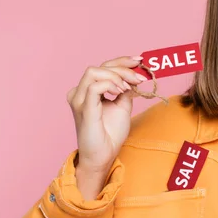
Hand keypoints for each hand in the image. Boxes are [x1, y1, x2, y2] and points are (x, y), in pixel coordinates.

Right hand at [66, 56, 146, 186]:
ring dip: (116, 76)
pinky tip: (120, 92)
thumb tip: (134, 77)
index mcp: (87, 90)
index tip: (139, 61)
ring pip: (94, 72)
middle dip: (123, 69)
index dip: (122, 61)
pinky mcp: (83, 108)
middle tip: (139, 79)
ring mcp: (79, 99)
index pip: (103, 67)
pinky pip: (94, 87)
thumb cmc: (110, 134)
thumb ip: (125, 90)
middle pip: (100, 67)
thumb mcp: (123, 106)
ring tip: (128, 88)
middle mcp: (79, 92)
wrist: (103, 156)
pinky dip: (110, 85)